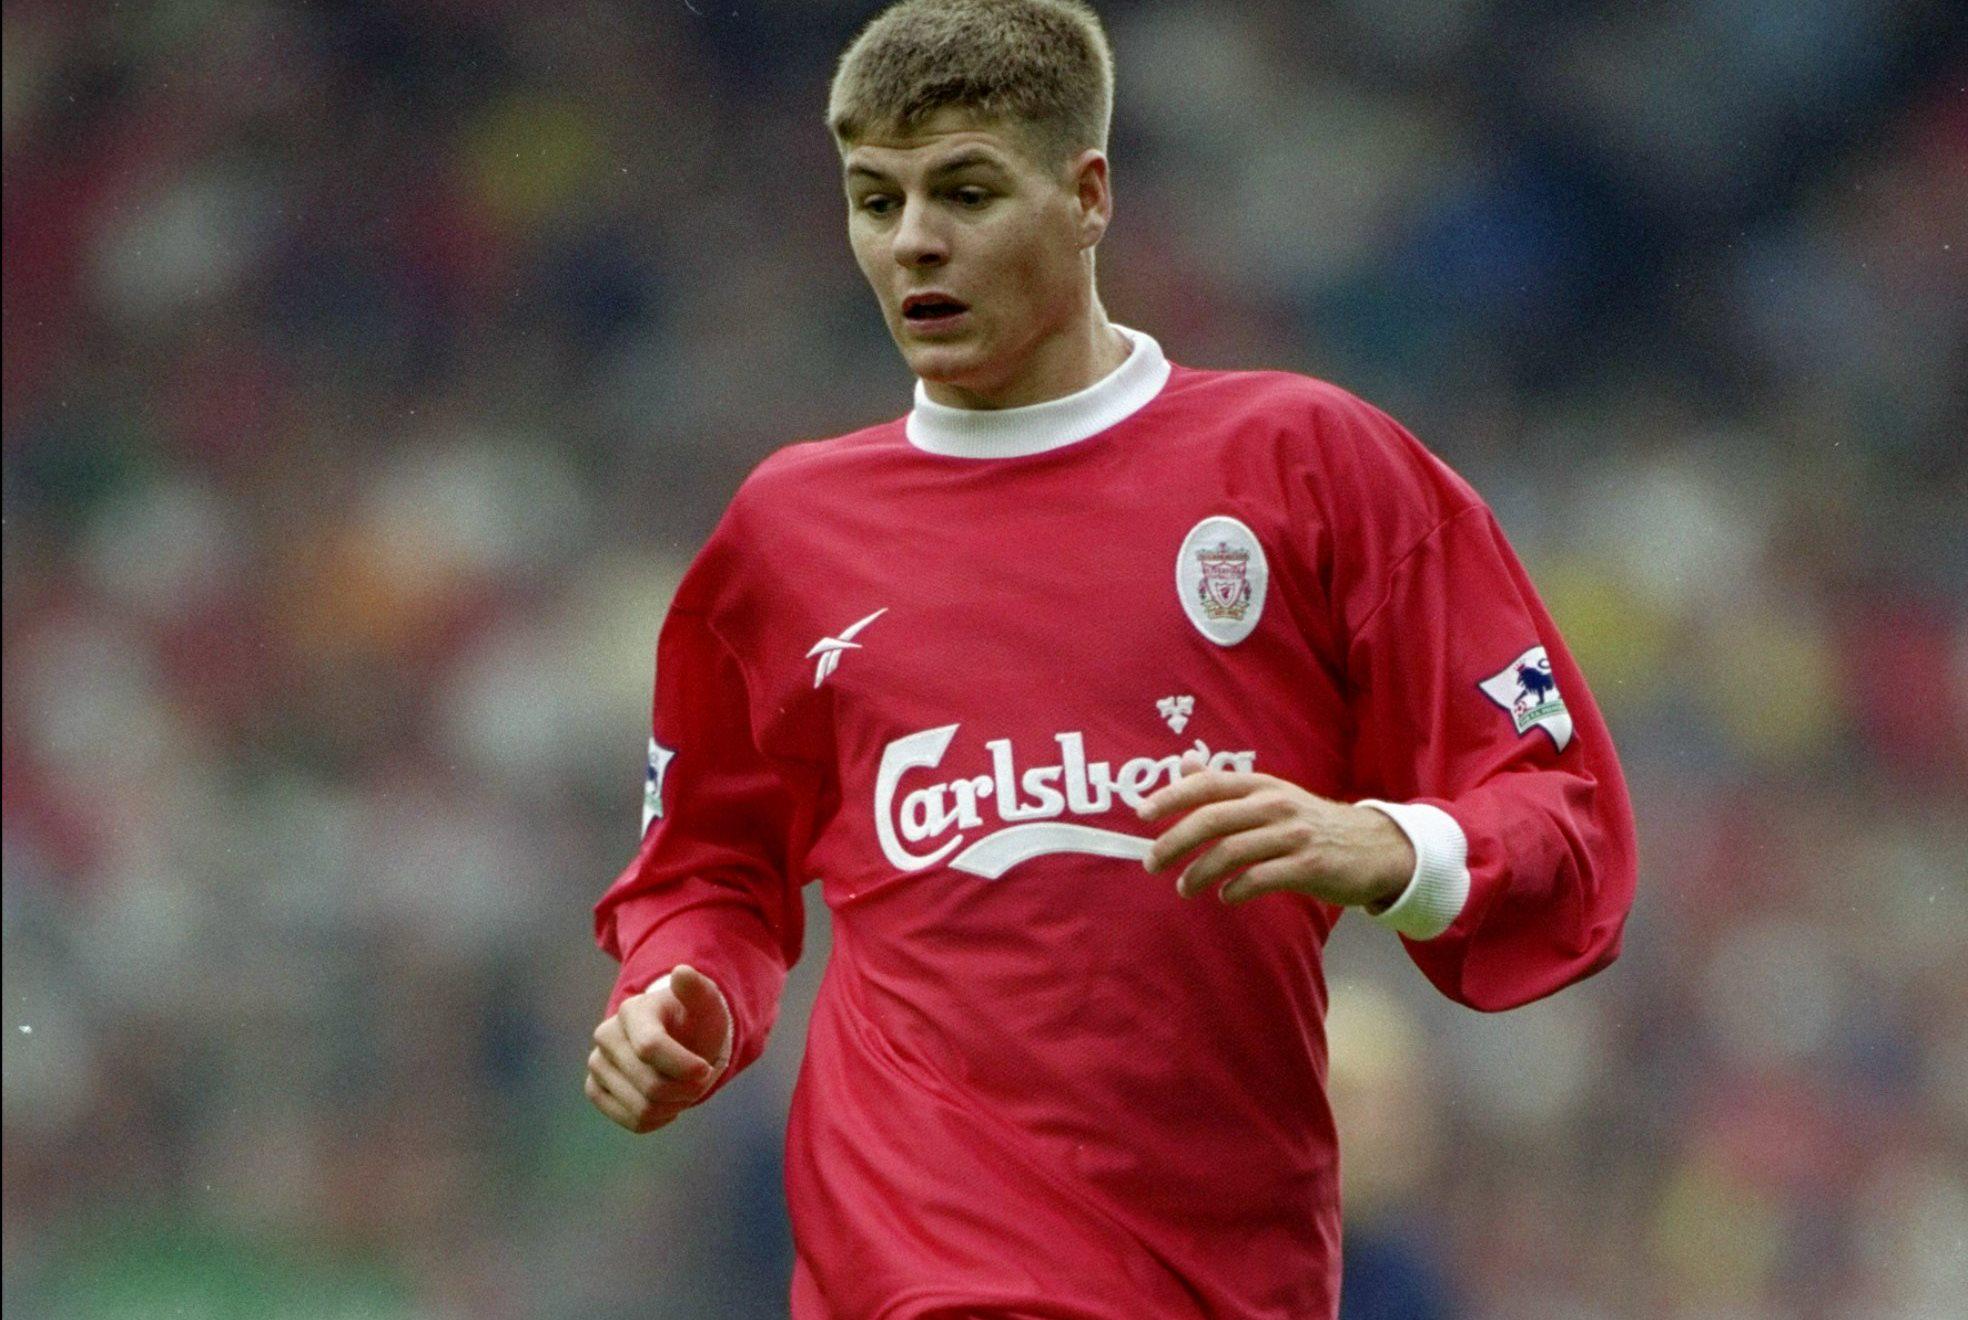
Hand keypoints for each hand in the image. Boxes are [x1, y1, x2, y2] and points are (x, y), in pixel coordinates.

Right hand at [585, 963, 732, 1133]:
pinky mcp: (595, 1089)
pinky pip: (631, 1121)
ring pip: (642, 1108)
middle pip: (651, 1085)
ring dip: (675, 1105)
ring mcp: (597, 1063)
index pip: (650, 1048)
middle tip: (700, 1079)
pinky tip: (669, 1102)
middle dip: (686, 1090)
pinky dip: (659, 1118)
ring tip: (685, 1088)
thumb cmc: (695, 1020)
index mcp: (632, 1010)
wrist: (681, 1037)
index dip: (684, 1066)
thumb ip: (698, 990)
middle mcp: (606, 1035)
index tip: (707, 1068)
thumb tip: (681, 973)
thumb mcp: (706, 1003)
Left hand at [1138, 752, 1415, 907]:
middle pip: (1212, 820)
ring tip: (1184, 888)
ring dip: (1199, 873)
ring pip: (1231, 852)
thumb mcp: (1272, 795)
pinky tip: (1225, 897)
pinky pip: (1260, 878)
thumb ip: (1227, 785)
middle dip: (1174, 842)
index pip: (1209, 785)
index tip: (1142, 814)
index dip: (1172, 796)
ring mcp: (1294, 835)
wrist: (1375, 847)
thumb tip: (1183, 763)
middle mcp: (1275, 805)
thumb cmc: (1312, 823)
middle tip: (1151, 862)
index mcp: (1262, 786)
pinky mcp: (1309, 866)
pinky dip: (1235, 890)